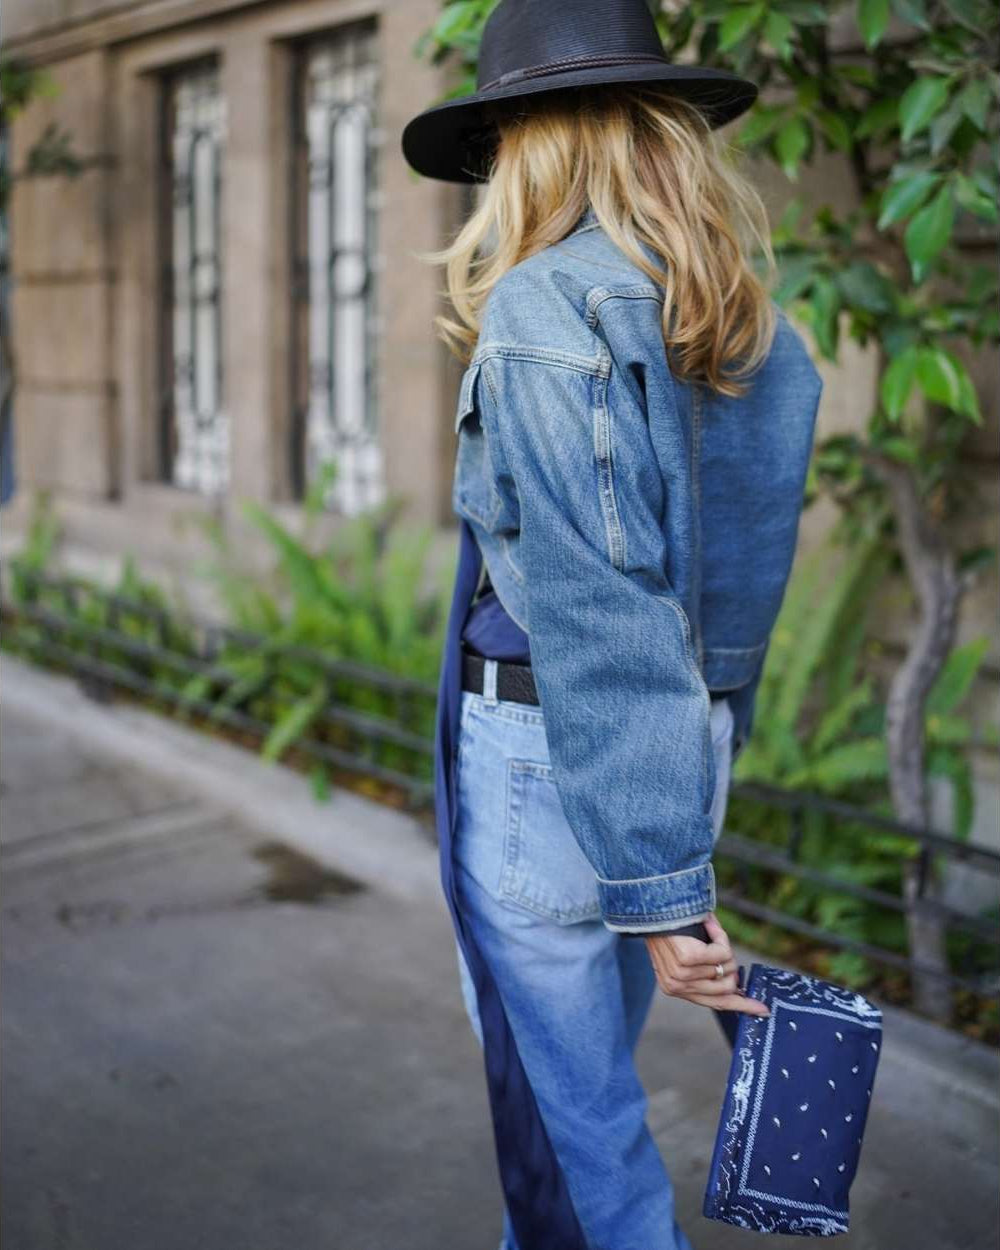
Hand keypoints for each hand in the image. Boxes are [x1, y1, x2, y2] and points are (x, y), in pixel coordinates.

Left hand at [643, 913, 769, 1017]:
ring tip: (709, 930)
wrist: (648, 906)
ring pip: (727, 966)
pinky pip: (723, 951)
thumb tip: (735, 980)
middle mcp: (677, 985)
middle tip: (720, 946)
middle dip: (731, 965)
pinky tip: (708, 923)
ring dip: (724, 946)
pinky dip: (720, 934)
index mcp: (674, 988)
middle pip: (727, 987)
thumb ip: (705, 971)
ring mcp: (682, 973)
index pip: (715, 1003)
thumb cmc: (669, 927)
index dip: (741, 1005)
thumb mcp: (683, 954)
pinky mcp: (688, 958)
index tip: (763, 1010)